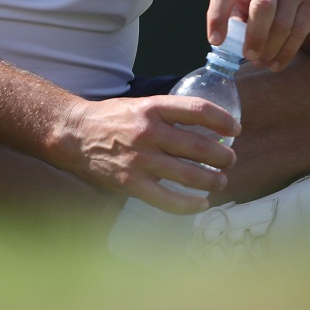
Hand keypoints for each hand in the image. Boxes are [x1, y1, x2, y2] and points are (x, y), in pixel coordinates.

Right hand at [55, 96, 239, 213]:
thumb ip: (169, 114)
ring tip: (220, 180)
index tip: (235, 129)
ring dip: (213, 180)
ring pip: (190, 176)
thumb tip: (208, 126)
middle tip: (230, 160)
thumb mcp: (141, 105)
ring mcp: (140, 161)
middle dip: (223, 157)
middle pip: (200, 147)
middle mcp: (148, 133)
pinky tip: (201, 203)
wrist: (74, 135)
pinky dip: (190, 205)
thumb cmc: (112, 119)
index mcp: (152, 108)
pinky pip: (169, 201)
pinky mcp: (131, 184)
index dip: (223, 120)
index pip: (198, 110)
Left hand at [207, 0, 309, 72]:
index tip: (215, 41)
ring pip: (283, 24)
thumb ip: (237, 12)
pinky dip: (286, 52)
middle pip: (263, 7)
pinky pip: (299, 32)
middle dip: (255, 36)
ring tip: (260, 62)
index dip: (217, 17)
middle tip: (248, 56)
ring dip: (270, 49)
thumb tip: (231, 44)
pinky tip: (276, 63)